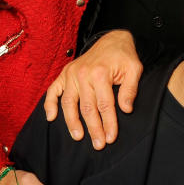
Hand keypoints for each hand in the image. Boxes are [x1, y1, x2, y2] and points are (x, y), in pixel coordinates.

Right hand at [43, 30, 141, 148]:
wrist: (112, 40)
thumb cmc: (124, 56)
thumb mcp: (134, 69)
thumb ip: (130, 89)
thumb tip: (125, 109)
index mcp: (100, 73)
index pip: (105, 105)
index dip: (108, 123)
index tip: (110, 137)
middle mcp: (83, 74)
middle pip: (87, 107)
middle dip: (93, 128)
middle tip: (98, 144)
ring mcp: (71, 74)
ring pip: (69, 103)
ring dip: (72, 122)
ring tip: (78, 136)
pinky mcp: (65, 73)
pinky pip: (53, 90)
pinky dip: (50, 104)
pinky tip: (51, 118)